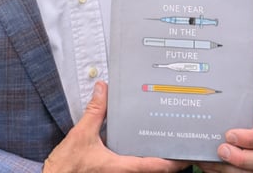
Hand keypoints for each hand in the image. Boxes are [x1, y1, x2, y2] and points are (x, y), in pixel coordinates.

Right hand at [43, 81, 188, 172]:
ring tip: (159, 143)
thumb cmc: (67, 167)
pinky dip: (136, 159)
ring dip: (150, 160)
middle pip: (151, 170)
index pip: (154, 166)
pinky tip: (133, 147)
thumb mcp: (82, 134)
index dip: (173, 162)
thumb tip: (103, 89)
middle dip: (165, 160)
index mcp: (121, 167)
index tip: (186, 155)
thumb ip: (95, 111)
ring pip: (139, 170)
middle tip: (176, 144)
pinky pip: (127, 168)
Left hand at [197, 102, 252, 172]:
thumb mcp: (232, 102)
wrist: (225, 115)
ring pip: (251, 172)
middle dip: (242, 158)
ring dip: (230, 168)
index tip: (229, 135)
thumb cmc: (231, 107)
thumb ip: (223, 106)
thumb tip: (205, 110)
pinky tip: (210, 163)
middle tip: (221, 150)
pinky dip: (221, 171)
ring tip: (212, 158)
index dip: (250, 138)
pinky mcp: (244, 169)